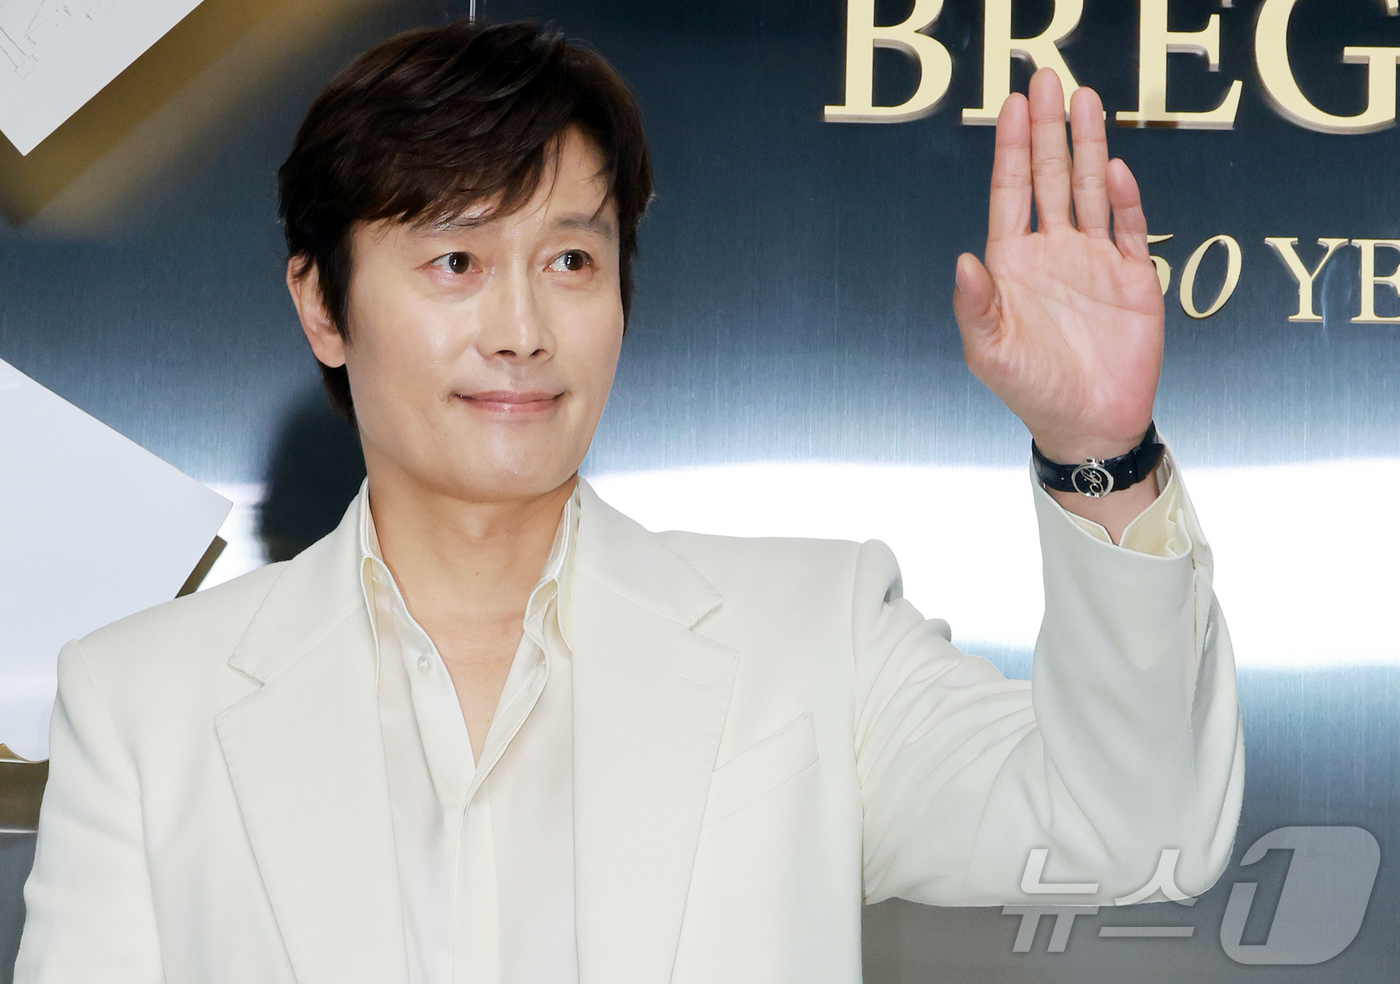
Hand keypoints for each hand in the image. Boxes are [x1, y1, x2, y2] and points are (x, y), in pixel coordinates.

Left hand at [952, 69, 1163, 466]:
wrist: (1089, 424)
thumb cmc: (1031, 391)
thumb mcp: (988, 352)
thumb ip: (975, 305)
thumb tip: (964, 259)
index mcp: (1013, 264)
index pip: (1010, 192)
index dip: (1010, 149)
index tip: (1011, 106)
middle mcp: (1052, 252)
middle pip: (1050, 177)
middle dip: (1047, 130)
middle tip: (1047, 80)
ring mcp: (1093, 261)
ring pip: (1091, 189)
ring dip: (1087, 145)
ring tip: (1085, 100)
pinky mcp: (1132, 277)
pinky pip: (1128, 227)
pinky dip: (1124, 197)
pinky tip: (1115, 165)